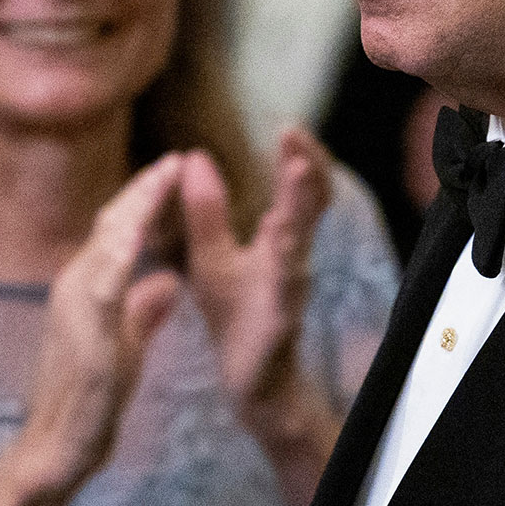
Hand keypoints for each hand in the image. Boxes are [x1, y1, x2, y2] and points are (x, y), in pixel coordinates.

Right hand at [0, 158, 186, 505]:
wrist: (59, 445)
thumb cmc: (91, 399)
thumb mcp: (127, 344)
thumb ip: (144, 311)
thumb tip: (168, 280)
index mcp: (87, 287)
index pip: (117, 231)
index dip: (144, 200)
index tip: (174, 168)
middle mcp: (74, 287)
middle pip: (111, 226)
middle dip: (142, 191)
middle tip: (175, 157)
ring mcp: (74, 308)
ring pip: (106, 246)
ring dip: (134, 210)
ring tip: (162, 177)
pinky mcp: (83, 334)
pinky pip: (101, 289)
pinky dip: (117, 259)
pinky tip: (136, 236)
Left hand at [176, 131, 343, 505]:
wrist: (250, 383)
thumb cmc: (236, 317)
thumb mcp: (211, 256)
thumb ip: (206, 210)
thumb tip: (192, 157)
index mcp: (277, 239)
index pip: (297, 187)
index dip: (297, 154)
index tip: (289, 122)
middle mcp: (292, 256)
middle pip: (312, 201)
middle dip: (307, 163)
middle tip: (296, 131)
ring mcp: (289, 286)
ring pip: (300, 236)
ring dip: (301, 201)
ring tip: (299, 167)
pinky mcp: (279, 317)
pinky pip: (285, 283)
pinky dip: (285, 256)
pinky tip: (281, 235)